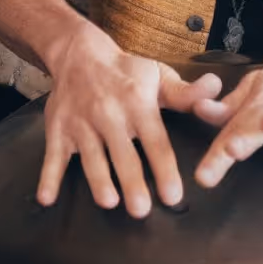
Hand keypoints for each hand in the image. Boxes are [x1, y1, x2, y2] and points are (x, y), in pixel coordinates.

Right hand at [39, 24, 222, 217]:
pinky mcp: (58, 130)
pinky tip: (46, 199)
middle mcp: (109, 114)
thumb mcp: (158, 76)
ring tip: (109, 203)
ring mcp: (81, 124)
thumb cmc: (126, 71)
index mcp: (137, 103)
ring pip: (91, 157)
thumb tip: (216, 88)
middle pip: (123, 154)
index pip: (155, 141)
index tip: (173, 196)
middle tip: (141, 210)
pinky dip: (47, 177)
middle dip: (132, 182)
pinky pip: (53, 156)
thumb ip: (186, 92)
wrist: (79, 53)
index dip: (164, 169)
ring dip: (98, 180)